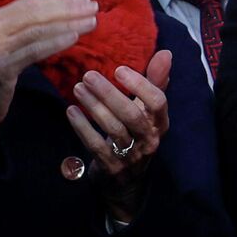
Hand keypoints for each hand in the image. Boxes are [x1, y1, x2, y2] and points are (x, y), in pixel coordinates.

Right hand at [0, 0, 99, 132]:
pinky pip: (34, 50)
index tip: (84, 0)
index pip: (31, 2)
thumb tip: (61, 13)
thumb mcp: (7, 44)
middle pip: (36, 12)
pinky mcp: (0, 67)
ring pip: (37, 29)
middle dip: (68, 8)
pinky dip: (55, 42)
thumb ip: (26, 28)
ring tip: (91, 22)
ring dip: (68, 23)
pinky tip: (74, 38)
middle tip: (94, 7)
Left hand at [65, 51, 172, 220]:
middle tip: (88, 75)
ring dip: (94, 107)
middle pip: (132, 115)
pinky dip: (82, 127)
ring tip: (78, 88)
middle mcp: (149, 140)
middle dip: (109, 94)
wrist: (126, 182)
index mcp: (160, 123)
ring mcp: (131, 156)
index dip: (140, 84)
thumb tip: (165, 53)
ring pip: (113, 129)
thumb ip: (155, 83)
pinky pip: (96, 146)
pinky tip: (71, 111)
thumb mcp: (147, 112)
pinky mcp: (112, 167)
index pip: (158, 102)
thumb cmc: (136, 137)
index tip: (119, 69)